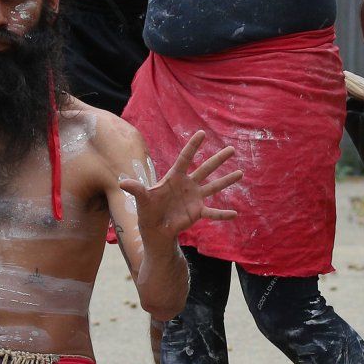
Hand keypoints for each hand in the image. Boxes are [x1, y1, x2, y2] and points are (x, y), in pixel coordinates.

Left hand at [119, 130, 241, 239]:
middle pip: (205, 169)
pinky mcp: (197, 212)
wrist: (155, 230)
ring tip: (240, 173)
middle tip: (232, 149)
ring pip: (214, 187)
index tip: (202, 133)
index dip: (193, 146)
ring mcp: (194, 198)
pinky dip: (223, 214)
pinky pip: (213, 212)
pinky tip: (235, 214)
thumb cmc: (147, 212)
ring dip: (227, 180)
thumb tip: (123, 182)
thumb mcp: (142, 200)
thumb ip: (137, 189)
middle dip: (218, 159)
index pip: (185, 158)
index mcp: (174, 178)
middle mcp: (187, 185)